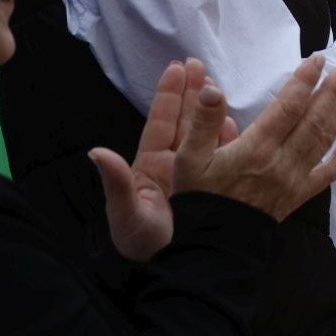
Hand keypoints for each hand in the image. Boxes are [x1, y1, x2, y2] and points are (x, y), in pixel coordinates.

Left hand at [91, 59, 214, 261]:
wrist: (174, 271)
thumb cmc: (142, 246)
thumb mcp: (127, 215)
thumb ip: (115, 184)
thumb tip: (97, 153)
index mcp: (150, 167)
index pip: (161, 122)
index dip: (169, 95)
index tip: (177, 67)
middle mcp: (174, 167)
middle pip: (184, 122)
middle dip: (191, 92)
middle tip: (199, 64)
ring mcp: (195, 178)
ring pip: (204, 137)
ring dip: (212, 112)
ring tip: (220, 87)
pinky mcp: (214, 190)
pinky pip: (222, 160)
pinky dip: (228, 141)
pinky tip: (239, 126)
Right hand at [171, 54, 335, 219]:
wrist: (214, 241)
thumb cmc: (201, 196)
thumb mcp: (190, 157)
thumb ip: (202, 121)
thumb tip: (213, 87)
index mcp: (257, 146)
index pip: (288, 106)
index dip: (304, 80)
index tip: (318, 60)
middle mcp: (282, 160)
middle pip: (313, 119)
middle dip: (331, 91)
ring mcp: (295, 179)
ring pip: (324, 141)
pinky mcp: (300, 195)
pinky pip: (327, 175)